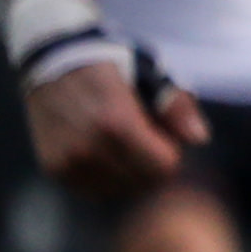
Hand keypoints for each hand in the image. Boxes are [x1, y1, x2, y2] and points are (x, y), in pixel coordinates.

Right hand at [24, 55, 200, 201]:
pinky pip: (94, 190)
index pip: (164, 167)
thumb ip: (177, 107)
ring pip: (120, 190)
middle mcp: (89, 147)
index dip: (170, 151)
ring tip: (118, 142)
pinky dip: (104, 178)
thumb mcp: (149, 75)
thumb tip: (200, 139)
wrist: (50, 61)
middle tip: (139, 136)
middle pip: (144, 181)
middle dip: (150, 163)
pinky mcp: (55, 168)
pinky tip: (100, 151)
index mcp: (117, 124)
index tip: (159, 131)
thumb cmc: (109, 67)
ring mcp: (69, 161)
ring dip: (128, 173)